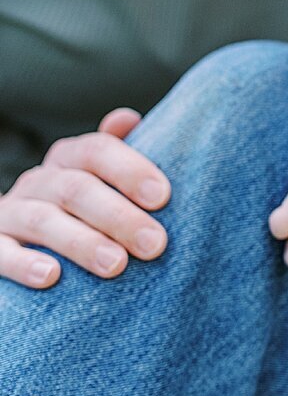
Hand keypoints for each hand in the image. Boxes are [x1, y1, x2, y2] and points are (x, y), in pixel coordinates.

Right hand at [0, 109, 169, 288]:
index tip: (162, 197)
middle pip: (75, 189)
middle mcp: (39, 182)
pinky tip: (51, 277)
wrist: (19, 236)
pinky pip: (2, 253)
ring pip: (42, 221)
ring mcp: (12, 214)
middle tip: (154, 244)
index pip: (96, 151)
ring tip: (116, 265)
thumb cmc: (79, 209)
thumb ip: (116, 155)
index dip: (129, 170)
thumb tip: (128, 118)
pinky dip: (24, 264)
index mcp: (68, 159)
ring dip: (82, 243)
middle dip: (118, 216)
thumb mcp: (98, 179)